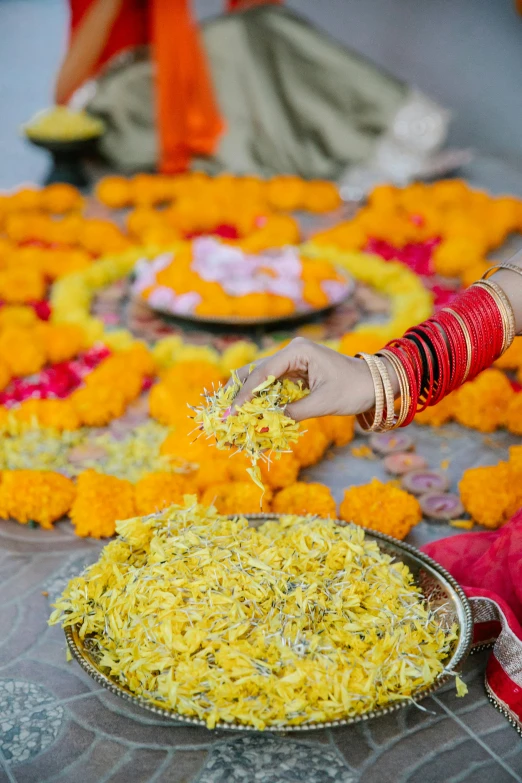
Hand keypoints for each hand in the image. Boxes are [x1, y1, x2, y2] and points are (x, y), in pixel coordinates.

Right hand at [231, 337, 376, 420]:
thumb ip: (293, 412)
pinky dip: (261, 399)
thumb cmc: (354, 389)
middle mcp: (291, 352)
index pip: (263, 372)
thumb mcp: (323, 403)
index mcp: (297, 351)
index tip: (231, 413)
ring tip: (231, 415)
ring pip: (261, 378)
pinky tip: (250, 413)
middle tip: (223, 413)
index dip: (245, 394)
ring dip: (248, 397)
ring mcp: (292, 361)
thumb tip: (264, 425)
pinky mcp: (295, 373)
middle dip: (239, 393)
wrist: (376, 383)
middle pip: (255, 371)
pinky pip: (272, 385)